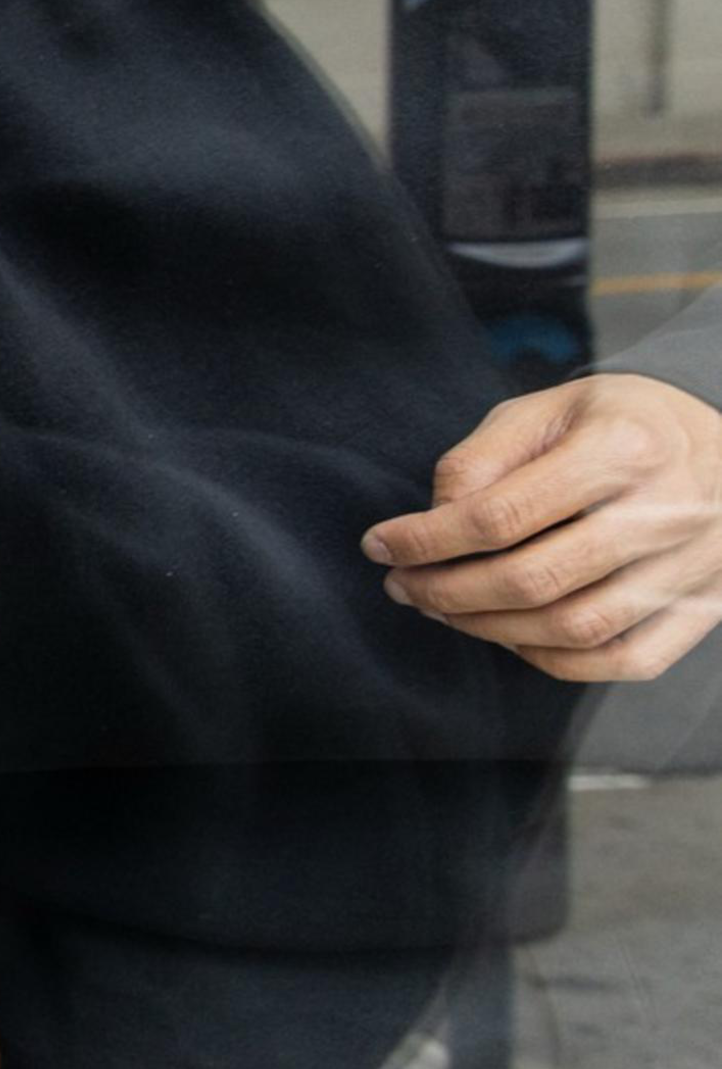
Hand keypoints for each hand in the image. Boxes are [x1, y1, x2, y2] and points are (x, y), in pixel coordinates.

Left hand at [366, 373, 721, 681]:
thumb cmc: (622, 423)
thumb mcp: (550, 408)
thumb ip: (483, 457)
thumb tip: (434, 518)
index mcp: (624, 448)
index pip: (500, 514)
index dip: (424, 539)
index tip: (379, 545)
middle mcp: (667, 512)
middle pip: (533, 579)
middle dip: (447, 591)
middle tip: (402, 585)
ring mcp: (693, 566)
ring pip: (574, 628)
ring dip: (490, 630)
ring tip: (442, 608)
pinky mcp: (707, 607)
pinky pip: (623, 660)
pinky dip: (556, 660)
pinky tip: (512, 636)